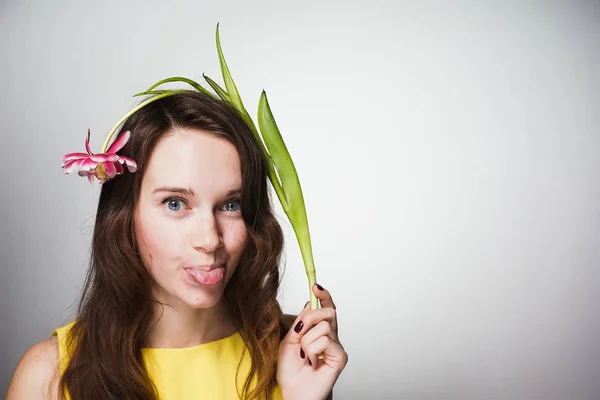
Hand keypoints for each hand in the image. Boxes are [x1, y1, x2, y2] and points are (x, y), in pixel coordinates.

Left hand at [277, 284, 347, 399]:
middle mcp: (330, 336)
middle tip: (301, 331)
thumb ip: (300, 322)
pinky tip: (312, 362)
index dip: (323, 296)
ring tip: (305, 356)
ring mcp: (336, 346)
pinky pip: (325, 341)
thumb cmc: (290, 371)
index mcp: (318, 331)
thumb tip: (309, 304)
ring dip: (306, 341)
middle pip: (328, 312)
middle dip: (312, 316)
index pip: (326, 308)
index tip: (315, 286)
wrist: (292, 392)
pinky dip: (312, 351)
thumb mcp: (289, 340)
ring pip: (323, 327)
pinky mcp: (340, 356)